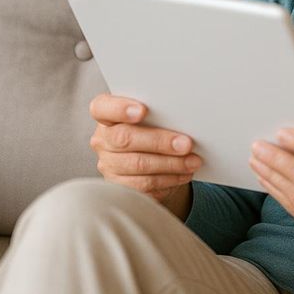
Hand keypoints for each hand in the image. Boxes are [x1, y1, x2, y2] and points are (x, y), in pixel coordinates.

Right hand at [88, 93, 200, 217]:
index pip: (101, 108)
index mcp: (106, 114)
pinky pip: (144, 185)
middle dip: (160, 141)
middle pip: (125, 138)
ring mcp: (108, 164)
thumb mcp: (154, 115)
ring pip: (138, 164)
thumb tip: (184, 116)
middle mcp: (103, 139)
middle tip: (186, 144)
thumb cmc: (154, 127)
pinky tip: (184, 173)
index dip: (120, 108)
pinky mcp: (120, 186)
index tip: (142, 110)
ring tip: (193, 161)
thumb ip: (159, 112)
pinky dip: (169, 179)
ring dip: (171, 164)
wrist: (153, 156)